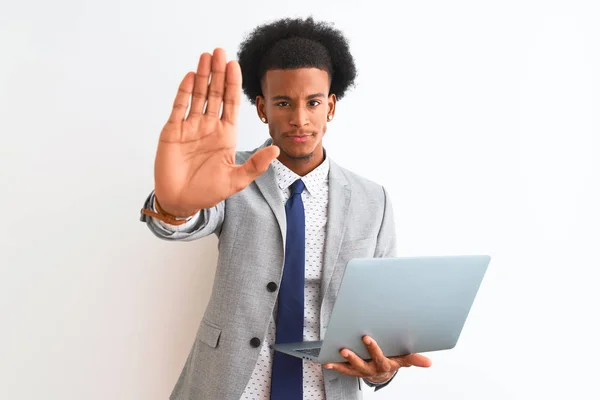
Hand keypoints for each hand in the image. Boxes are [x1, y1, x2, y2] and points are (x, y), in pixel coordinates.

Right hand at [153, 48, 279, 216]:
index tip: (236, 65)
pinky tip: (191, 76)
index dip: (233, 84)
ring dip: (202, 76)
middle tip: (220, 51)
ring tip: (206, 56)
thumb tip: (277, 150)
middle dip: (218, 73)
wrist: (181, 201)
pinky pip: (179, 107)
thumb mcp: (237, 180)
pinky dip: (185, 91)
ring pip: (197, 95)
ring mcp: (190, 127)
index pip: (231, 103)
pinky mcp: (172, 131)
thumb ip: (256, 165)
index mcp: (225, 134)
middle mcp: (208, 126)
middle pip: (215, 93)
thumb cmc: (208, 192)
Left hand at [324, 336, 431, 382]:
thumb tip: (429, 363)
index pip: (379, 358)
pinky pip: (343, 369)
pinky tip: (326, 361)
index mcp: (384, 365)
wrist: (382, 374)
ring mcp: (361, 370)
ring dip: (343, 361)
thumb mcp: (403, 360)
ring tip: (336, 353)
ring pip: (351, 367)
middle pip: (362, 364)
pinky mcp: (353, 370)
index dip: (373, 349)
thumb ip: (413, 360)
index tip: (366, 338)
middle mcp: (371, 369)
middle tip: (345, 349)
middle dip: (354, 357)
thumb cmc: (392, 361)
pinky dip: (334, 365)